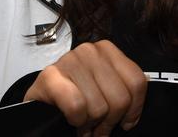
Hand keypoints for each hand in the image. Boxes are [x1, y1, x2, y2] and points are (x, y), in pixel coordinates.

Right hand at [24, 40, 146, 135]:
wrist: (41, 103)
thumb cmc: (76, 96)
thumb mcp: (105, 89)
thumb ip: (125, 90)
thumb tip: (135, 111)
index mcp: (107, 50)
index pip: (137, 82)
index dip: (134, 109)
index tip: (125, 121)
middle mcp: (89, 51)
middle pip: (120, 98)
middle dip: (109, 121)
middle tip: (98, 127)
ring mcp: (68, 60)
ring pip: (98, 106)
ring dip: (90, 124)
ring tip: (84, 123)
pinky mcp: (49, 76)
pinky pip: (76, 105)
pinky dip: (76, 120)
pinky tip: (72, 120)